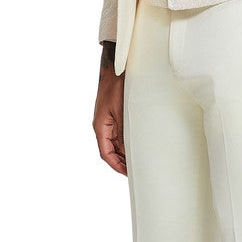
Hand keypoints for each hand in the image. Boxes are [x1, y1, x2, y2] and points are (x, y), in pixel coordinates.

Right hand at [94, 42, 126, 173]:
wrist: (117, 67)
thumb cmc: (117, 86)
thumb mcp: (123, 109)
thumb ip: (125, 128)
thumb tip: (132, 147)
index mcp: (100, 126)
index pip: (106, 153)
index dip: (116, 165)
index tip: (127, 174)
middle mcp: (103, 126)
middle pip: (111, 151)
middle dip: (122, 163)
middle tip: (137, 172)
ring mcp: (109, 121)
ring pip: (116, 144)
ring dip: (126, 154)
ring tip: (140, 162)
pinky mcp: (116, 116)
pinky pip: (121, 134)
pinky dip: (128, 143)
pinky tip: (139, 146)